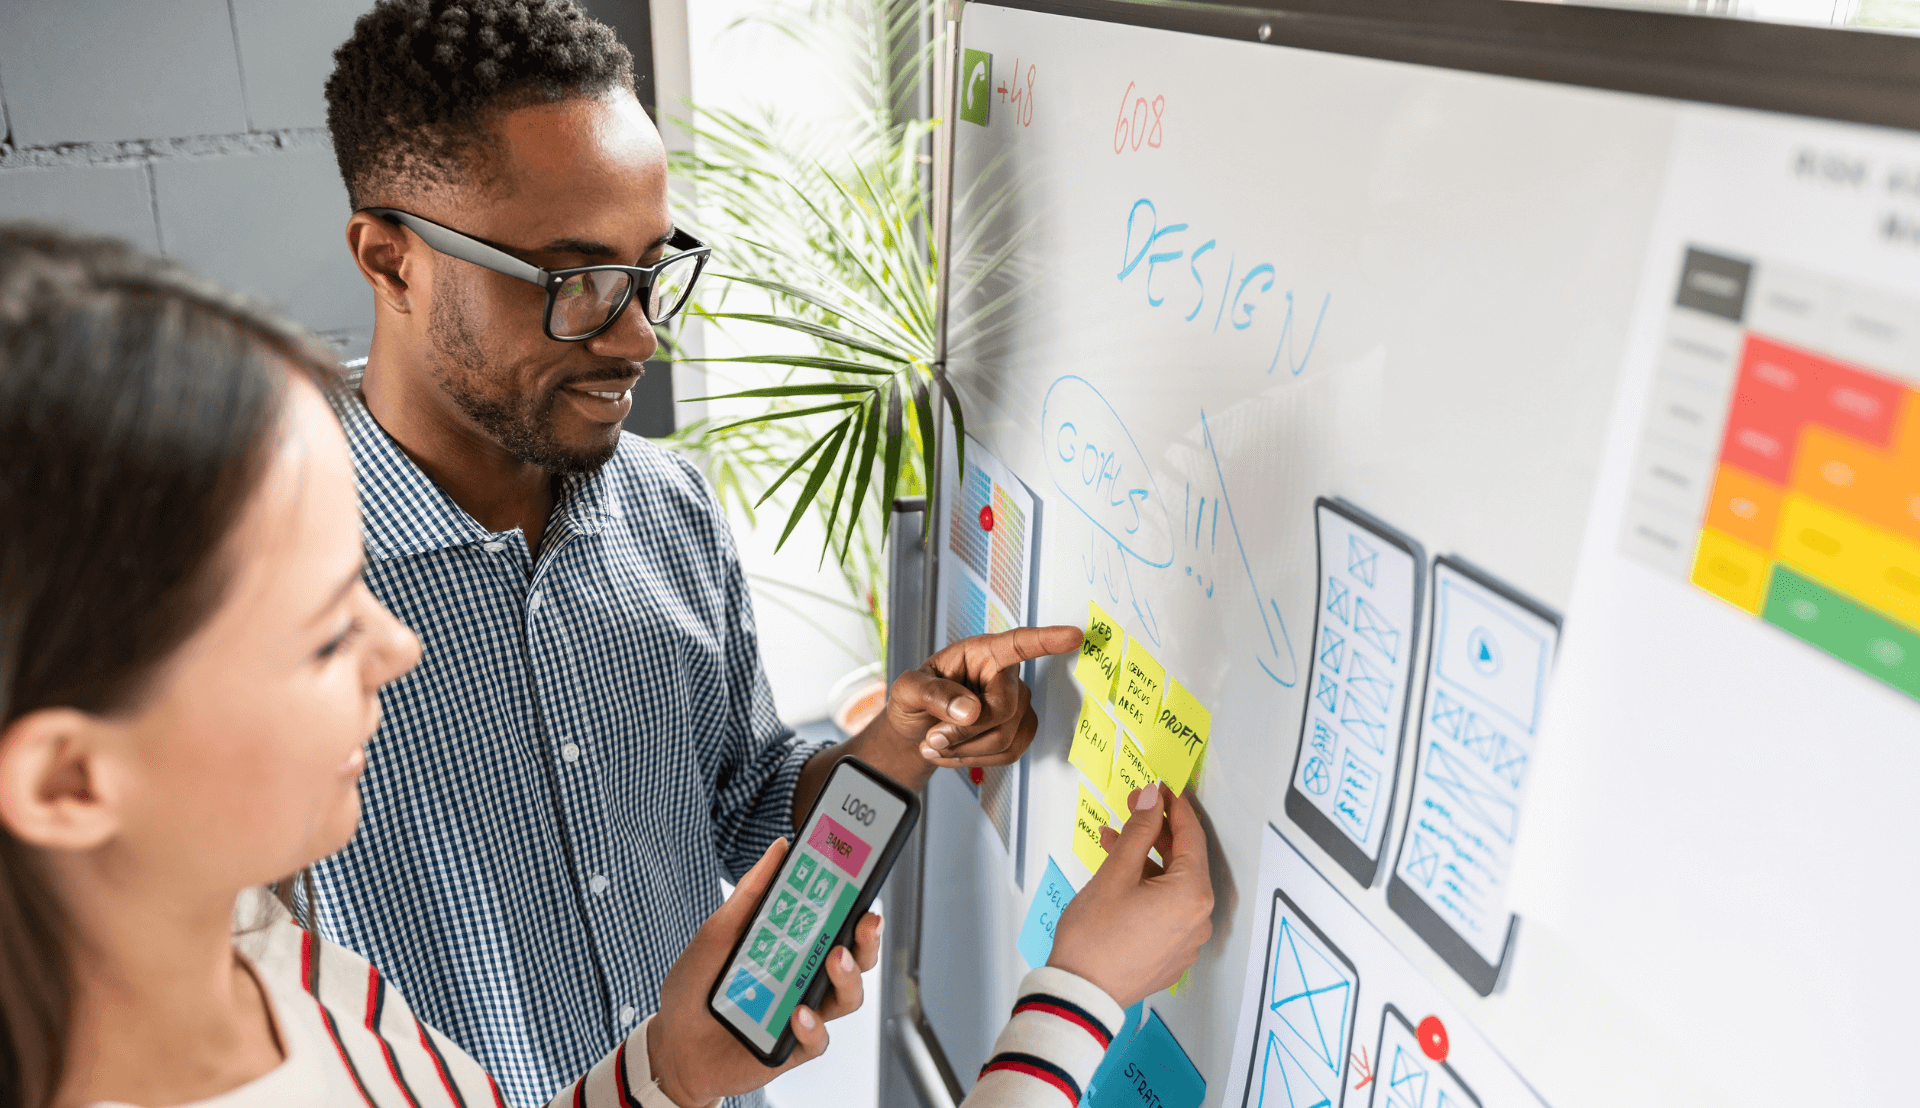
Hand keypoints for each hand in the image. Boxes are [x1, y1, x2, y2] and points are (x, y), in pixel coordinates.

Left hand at [648, 838, 882, 1106]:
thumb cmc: (695, 986)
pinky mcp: (794, 1047)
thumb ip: (752, 894)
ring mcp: (804, 1011)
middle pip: (856, 956)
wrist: (670, 1044)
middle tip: (865, 920)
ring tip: (834, 958)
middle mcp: (806, 976)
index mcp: (795, 944)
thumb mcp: (719, 931)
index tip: (866, 879)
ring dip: (848, 976)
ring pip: (848, 996)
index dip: (857, 901)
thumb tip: (780, 848)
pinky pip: (818, 1039)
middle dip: (868, 937)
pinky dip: (813, 1026)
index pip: (837, 920)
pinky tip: (797, 1014)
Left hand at [878, 625, 1082, 769]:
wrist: (917, 728)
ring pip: (1005, 738)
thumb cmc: (915, 699)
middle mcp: (1005, 675)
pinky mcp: (1020, 730)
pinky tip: (954, 753)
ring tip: (937, 744)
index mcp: (981, 652)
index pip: (1018, 644)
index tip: (1074, 636)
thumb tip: (969, 710)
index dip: (1047, 640)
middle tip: (932, 738)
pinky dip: (975, 760)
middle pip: (1003, 710)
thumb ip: (932, 694)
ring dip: (965, 750)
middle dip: (964, 733)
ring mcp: (1017, 704)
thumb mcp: (906, 689)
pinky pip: (1009, 753)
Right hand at [1048, 783, 1212, 1008]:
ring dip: (1147, 861)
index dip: (1173, 806)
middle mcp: (1199, 918)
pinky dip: (1149, 888)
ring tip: (1114, 843)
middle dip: (1157, 832)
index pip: (1191, 836)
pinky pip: (1168, 909)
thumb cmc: (1095, 937)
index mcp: (1192, 895)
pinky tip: (1122, 878)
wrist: (1081, 993)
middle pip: (1185, 861)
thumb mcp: (1116, 873)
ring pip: (1174, 885)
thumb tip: (1151, 799)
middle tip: (1133, 809)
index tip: (1159, 788)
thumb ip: (1138, 831)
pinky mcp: (1173, 953)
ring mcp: (1188, 940)